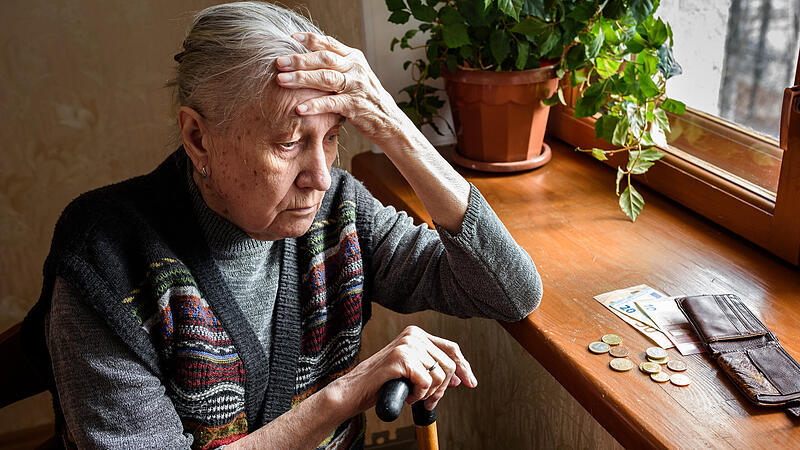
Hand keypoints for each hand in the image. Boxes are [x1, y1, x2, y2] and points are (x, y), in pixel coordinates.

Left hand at [274, 33, 410, 148]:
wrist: (387, 119)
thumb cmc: (365, 97)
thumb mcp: (354, 76)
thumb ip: (336, 66)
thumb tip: (306, 56)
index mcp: (354, 58)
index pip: (330, 44)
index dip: (310, 40)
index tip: (290, 37)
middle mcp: (356, 69)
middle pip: (324, 59)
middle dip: (299, 60)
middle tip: (278, 62)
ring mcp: (356, 87)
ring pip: (325, 78)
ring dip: (301, 79)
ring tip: (281, 81)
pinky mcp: (355, 106)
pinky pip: (331, 103)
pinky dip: (314, 105)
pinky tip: (299, 108)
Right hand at [330, 326, 476, 414]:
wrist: (354, 391)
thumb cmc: (381, 383)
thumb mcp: (412, 372)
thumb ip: (433, 369)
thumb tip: (459, 378)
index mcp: (416, 334)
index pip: (451, 348)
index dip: (464, 367)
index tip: (470, 383)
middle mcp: (413, 335)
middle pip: (449, 365)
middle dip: (443, 389)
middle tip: (429, 401)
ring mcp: (407, 344)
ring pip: (440, 375)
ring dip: (429, 394)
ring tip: (413, 396)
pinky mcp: (401, 357)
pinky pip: (427, 382)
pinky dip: (419, 395)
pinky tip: (407, 395)